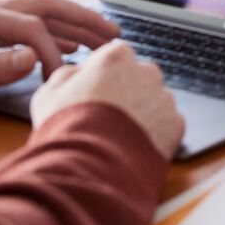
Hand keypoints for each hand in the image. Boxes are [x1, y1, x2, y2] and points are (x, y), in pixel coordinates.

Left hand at [0, 0, 120, 108]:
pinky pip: (26, 23)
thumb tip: (33, 59)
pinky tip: (66, 45)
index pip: (32, 28)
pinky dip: (53, 32)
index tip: (59, 79)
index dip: (53, 52)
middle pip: (46, 6)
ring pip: (39, 12)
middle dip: (83, 19)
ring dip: (72, 23)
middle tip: (114, 36)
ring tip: (102, 38)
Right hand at [30, 38, 184, 158]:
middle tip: (106, 118)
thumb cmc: (65, 131)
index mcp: (116, 58)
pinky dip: (154, 134)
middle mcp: (146, 72)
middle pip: (139, 77)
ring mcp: (164, 99)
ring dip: (142, 113)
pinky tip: (132, 147)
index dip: (103, 75)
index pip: (115, 55)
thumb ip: (66, 75)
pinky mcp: (176, 125)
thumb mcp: (48, 95)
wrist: (88, 169)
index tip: (95, 91)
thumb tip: (76, 73)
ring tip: (118, 138)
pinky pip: (166, 125)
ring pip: (155, 101)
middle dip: (126, 93)